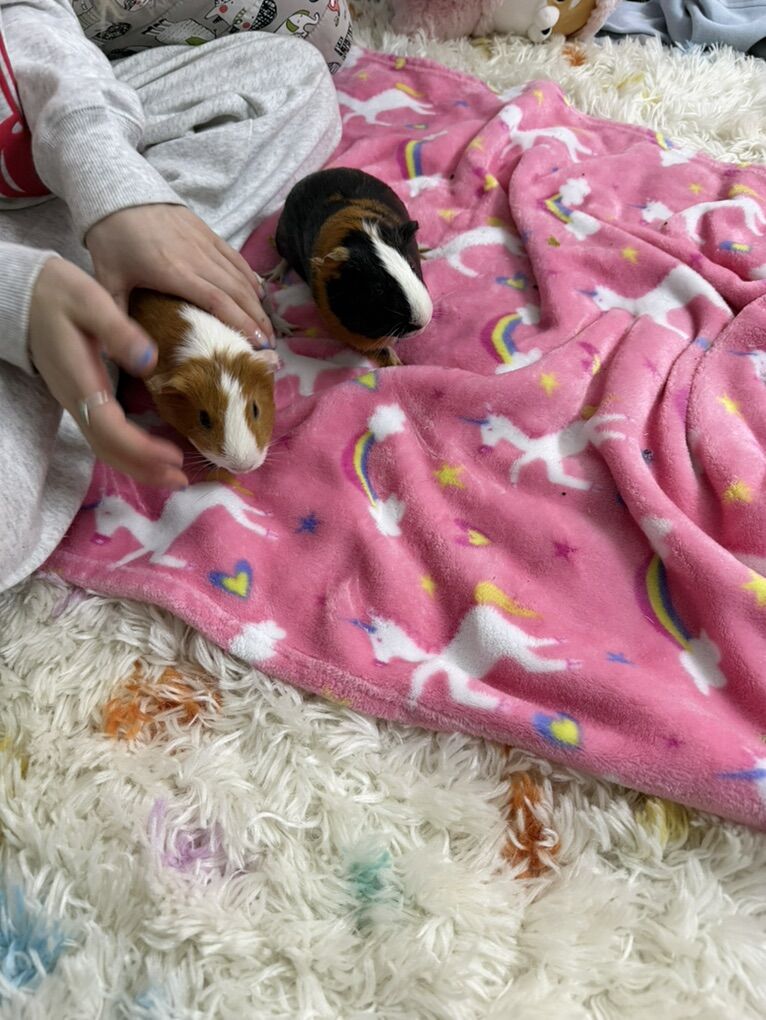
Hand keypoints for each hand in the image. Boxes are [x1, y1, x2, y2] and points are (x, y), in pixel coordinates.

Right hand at [28, 258, 187, 489]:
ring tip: (173, 477)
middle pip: (109, 448)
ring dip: (139, 466)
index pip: (109, 428)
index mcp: (80, 381)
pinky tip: (152, 455)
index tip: (173, 455)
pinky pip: (105, 437)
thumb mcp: (90, 301)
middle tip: (182, 480)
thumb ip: (118, 330)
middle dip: (145, 469)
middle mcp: (77, 400)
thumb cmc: (60, 295)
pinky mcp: (82, 401)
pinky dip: (130, 452)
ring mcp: (77, 403)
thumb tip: (149, 361)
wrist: (26, 296)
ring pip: (105, 447)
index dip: (141, 448)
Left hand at [86, 204, 272, 340]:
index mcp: (175, 273)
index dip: (240, 324)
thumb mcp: (107, 279)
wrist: (117, 190)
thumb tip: (121, 351)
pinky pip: (236, 258)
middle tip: (269, 345)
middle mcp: (197, 258)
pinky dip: (250, 277)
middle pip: (237, 293)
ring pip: (240, 277)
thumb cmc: (112, 237)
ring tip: (267, 326)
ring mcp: (206, 244)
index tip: (256, 345)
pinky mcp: (208, 232)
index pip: (218, 302)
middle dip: (257, 320)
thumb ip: (116, 315)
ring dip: (257, 303)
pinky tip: (259, 294)